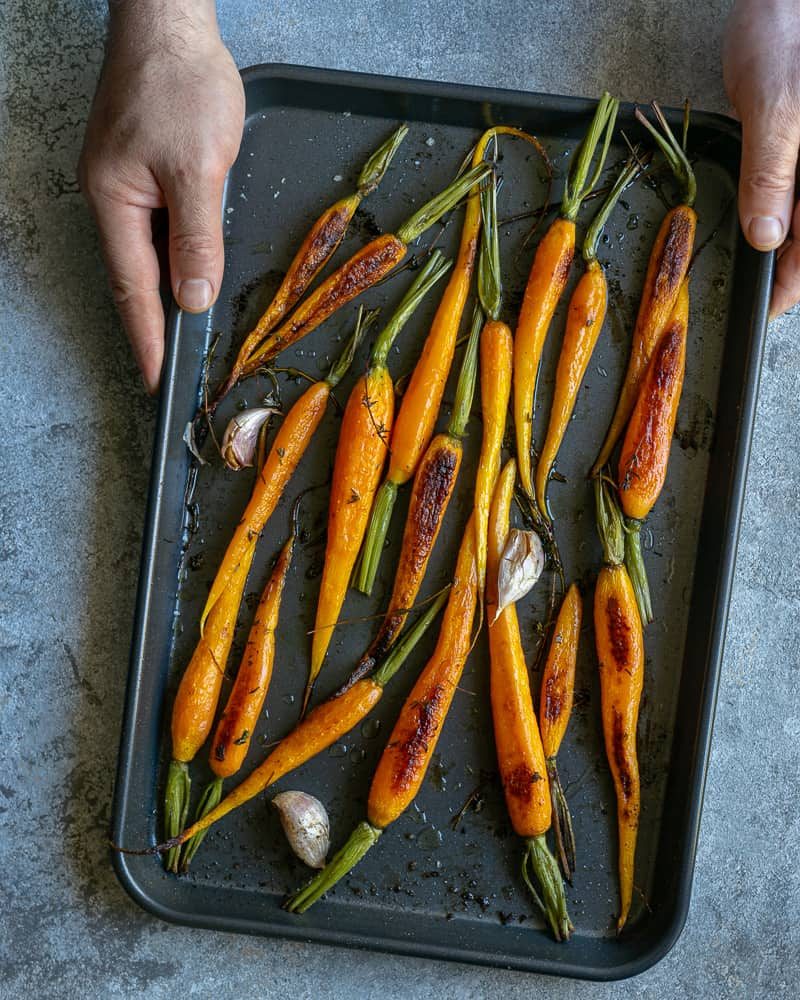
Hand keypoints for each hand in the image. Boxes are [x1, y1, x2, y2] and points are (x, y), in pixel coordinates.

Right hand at [79, 1, 244, 392]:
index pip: (133, 289)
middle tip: (173, 369)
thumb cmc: (180, 83)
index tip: (158, 379)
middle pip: (135, 277)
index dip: (148, 338)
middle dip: (155, 325)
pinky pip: (159, 227)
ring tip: (185, 334)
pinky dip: (176, 256)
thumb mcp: (199, 169)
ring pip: (149, 254)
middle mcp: (112, 198)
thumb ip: (198, 239)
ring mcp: (125, 183)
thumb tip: (192, 299)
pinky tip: (192, 272)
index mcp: (116, 202)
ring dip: (168, 292)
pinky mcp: (142, 169)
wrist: (169, 21)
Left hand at [724, 0, 799, 316]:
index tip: (772, 309)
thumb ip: (773, 173)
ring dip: (781, 245)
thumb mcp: (777, 107)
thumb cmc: (786, 35)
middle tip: (756, 299)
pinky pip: (787, 193)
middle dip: (789, 267)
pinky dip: (773, 215)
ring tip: (754, 275)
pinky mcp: (795, 148)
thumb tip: (768, 237)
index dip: (798, 281)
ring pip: (796, 218)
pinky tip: (757, 230)